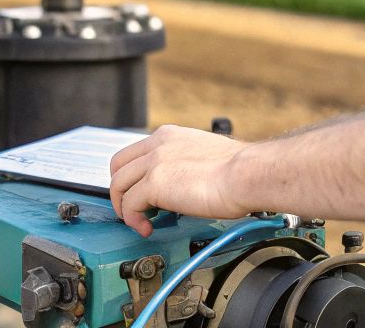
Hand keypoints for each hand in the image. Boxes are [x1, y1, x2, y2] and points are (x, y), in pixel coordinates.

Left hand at [108, 125, 249, 235]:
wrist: (246, 174)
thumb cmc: (238, 170)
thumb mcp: (204, 154)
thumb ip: (185, 162)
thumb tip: (182, 182)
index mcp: (170, 135)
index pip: (134, 152)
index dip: (131, 175)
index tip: (138, 192)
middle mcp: (158, 144)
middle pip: (118, 166)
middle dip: (120, 189)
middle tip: (131, 208)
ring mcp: (154, 162)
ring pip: (118, 185)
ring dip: (124, 208)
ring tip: (138, 222)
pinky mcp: (154, 183)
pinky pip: (129, 204)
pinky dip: (133, 220)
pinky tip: (147, 228)